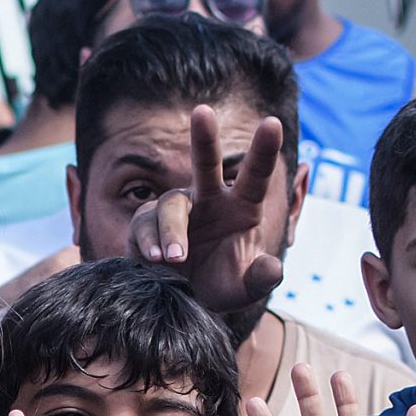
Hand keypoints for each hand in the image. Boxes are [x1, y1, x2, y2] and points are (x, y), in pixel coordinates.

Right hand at [128, 105, 287, 311]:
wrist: (183, 303)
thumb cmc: (220, 286)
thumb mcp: (245, 289)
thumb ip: (260, 279)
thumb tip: (272, 268)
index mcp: (240, 207)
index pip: (255, 176)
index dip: (263, 151)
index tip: (272, 123)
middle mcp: (207, 200)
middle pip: (205, 164)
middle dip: (204, 138)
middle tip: (202, 112)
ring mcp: (175, 211)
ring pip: (170, 205)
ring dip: (172, 231)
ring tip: (175, 258)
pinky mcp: (145, 226)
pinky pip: (143, 226)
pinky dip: (148, 242)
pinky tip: (155, 260)